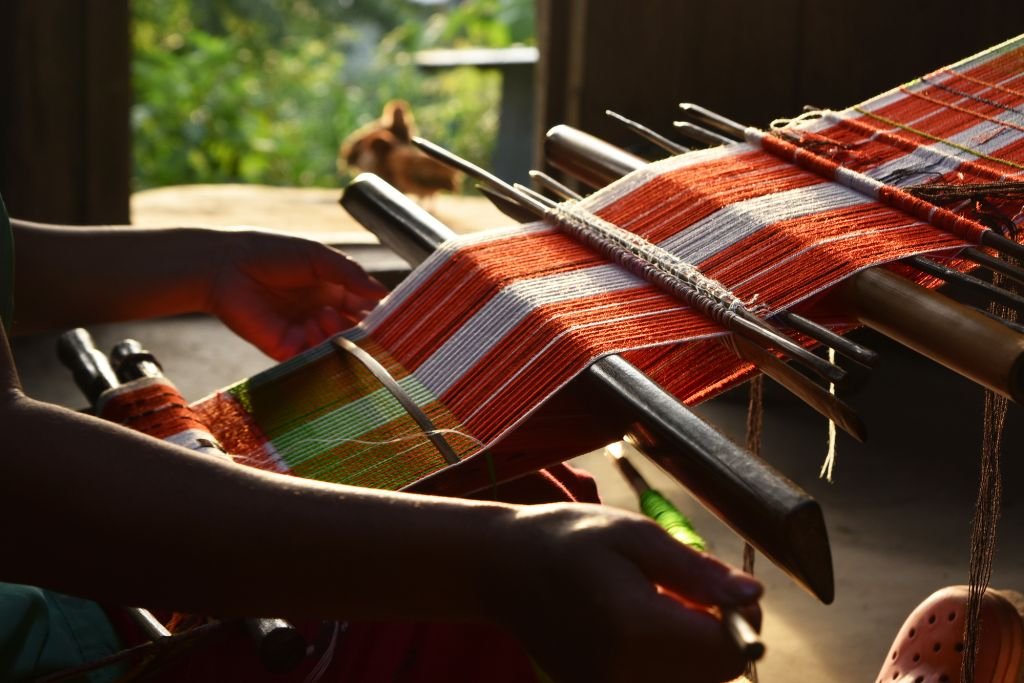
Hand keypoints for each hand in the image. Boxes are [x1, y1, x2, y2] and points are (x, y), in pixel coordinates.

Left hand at [205, 230, 387, 359]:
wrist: (224, 267)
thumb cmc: (269, 253)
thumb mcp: (318, 256)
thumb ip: (350, 274)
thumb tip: (381, 293)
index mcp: (332, 290)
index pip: (365, 306)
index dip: (380, 311)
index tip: (396, 316)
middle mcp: (322, 313)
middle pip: (355, 330)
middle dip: (366, 330)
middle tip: (376, 329)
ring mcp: (306, 333)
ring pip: (339, 345)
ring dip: (339, 332)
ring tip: (324, 314)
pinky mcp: (287, 349)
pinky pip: (314, 357)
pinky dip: (321, 346)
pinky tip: (314, 325)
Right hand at [485, 503, 761, 682]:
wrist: (501, 568)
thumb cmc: (568, 539)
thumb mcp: (634, 535)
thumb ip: (695, 571)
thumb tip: (753, 596)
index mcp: (635, 628)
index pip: (727, 650)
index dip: (741, 619)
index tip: (723, 586)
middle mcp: (623, 674)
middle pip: (714, 674)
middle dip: (717, 634)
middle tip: (686, 590)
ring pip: (690, 682)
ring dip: (693, 649)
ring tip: (657, 605)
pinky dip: (666, 660)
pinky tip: (639, 626)